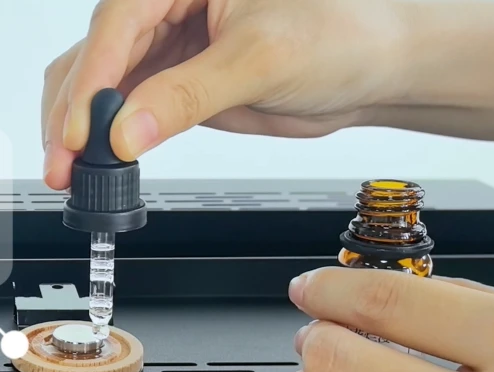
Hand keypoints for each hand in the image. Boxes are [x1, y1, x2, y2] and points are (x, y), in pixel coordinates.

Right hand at [42, 0, 406, 189]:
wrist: (365, 71)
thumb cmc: (334, 38)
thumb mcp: (257, 61)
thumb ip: (188, 95)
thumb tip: (127, 129)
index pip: (117, 27)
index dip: (92, 84)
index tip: (79, 133)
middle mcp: (171, 10)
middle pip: (99, 57)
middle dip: (75, 111)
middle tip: (64, 162)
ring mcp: (176, 51)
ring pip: (109, 85)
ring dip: (85, 127)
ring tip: (72, 169)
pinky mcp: (185, 85)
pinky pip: (136, 107)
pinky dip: (115, 135)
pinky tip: (102, 157)